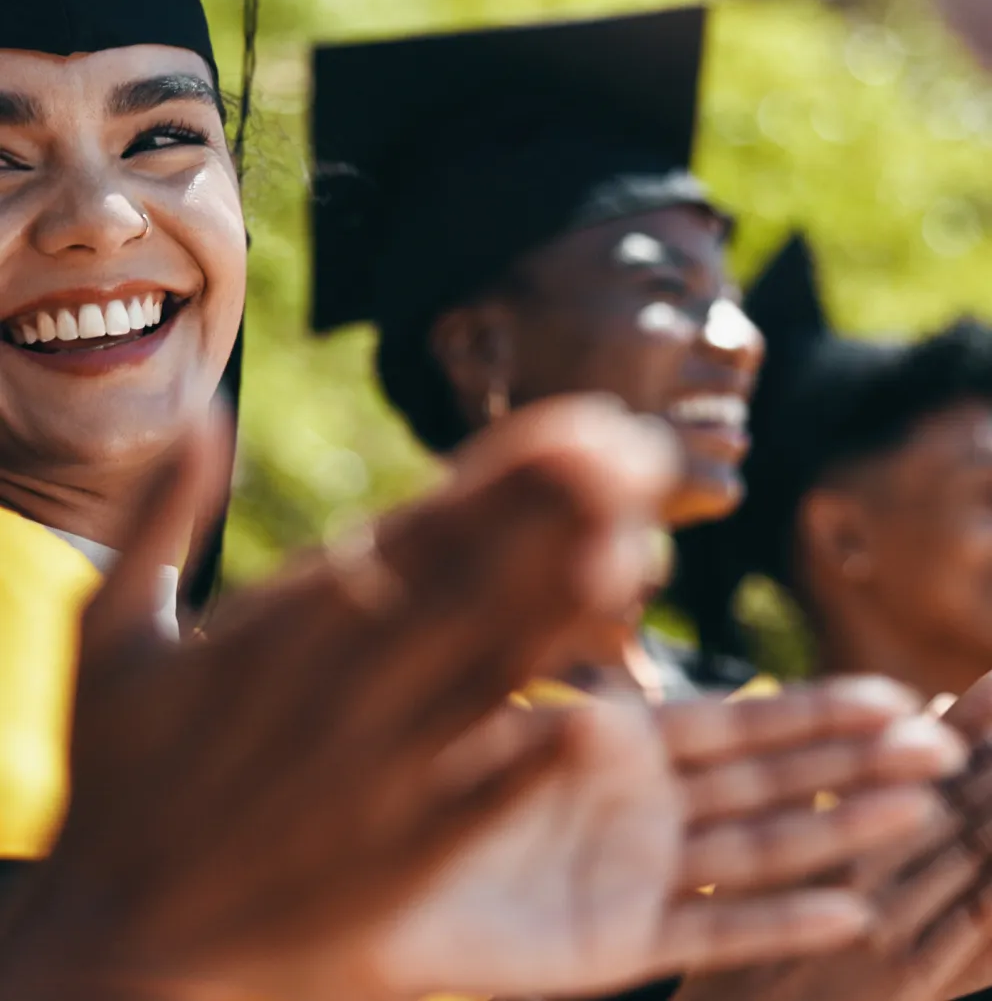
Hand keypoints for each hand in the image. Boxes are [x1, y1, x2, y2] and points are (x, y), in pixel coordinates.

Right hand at [0, 396, 678, 997]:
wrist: (106, 942)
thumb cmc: (113, 775)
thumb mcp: (109, 630)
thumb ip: (163, 513)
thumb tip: (202, 412)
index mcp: (285, 619)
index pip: (417, 526)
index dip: (509, 474)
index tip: (586, 425)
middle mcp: (337, 684)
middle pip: (471, 583)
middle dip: (563, 514)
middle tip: (646, 454)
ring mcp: (367, 772)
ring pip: (484, 676)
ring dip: (565, 612)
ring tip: (643, 551)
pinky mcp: (385, 860)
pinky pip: (467, 805)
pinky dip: (527, 764)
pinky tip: (595, 727)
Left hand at [365, 678, 963, 997]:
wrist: (348, 878)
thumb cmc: (408, 776)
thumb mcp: (490, 710)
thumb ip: (556, 668)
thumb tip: (613, 617)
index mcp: (616, 741)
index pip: (738, 724)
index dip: (816, 713)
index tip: (895, 698)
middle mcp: (639, 803)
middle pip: (768, 781)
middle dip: (853, 764)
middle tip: (946, 749)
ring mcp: (634, 872)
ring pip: (757, 848)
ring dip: (839, 831)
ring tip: (922, 814)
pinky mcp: (615, 942)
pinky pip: (711, 930)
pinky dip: (780, 923)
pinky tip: (853, 912)